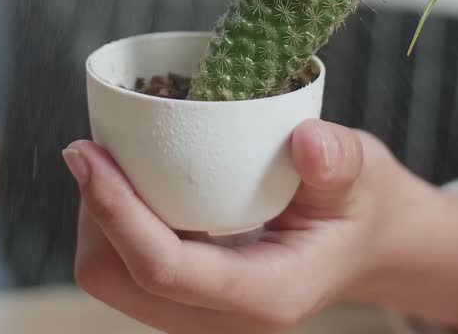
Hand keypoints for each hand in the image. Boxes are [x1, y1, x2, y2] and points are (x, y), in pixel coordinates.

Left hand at [63, 120, 457, 333]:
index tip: (86, 152)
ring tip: (112, 161)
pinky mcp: (188, 299)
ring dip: (97, 220)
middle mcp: (225, 318)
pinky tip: (131, 182)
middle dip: (95, 214)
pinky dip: (114, 226)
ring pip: (112, 280)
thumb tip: (309, 142)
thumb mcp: (364, 173)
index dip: (115, 211)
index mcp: (267, 293)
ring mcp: (203, 315)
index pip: (165, 268)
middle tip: (98, 148)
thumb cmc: (364, 205)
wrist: (372, 243)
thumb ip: (339, 161)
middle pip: (118, 279)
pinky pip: (125, 272)